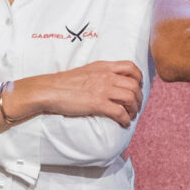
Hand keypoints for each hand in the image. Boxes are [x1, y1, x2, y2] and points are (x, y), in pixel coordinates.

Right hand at [12, 60, 143, 123]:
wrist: (50, 90)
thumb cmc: (64, 82)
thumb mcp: (86, 71)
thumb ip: (100, 73)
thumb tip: (109, 82)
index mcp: (104, 66)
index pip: (131, 67)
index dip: (139, 78)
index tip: (137, 87)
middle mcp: (107, 76)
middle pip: (134, 85)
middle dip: (139, 98)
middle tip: (136, 106)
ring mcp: (103, 89)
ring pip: (130, 98)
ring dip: (134, 109)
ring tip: (130, 115)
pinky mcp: (98, 103)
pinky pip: (120, 112)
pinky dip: (125, 119)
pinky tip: (123, 123)